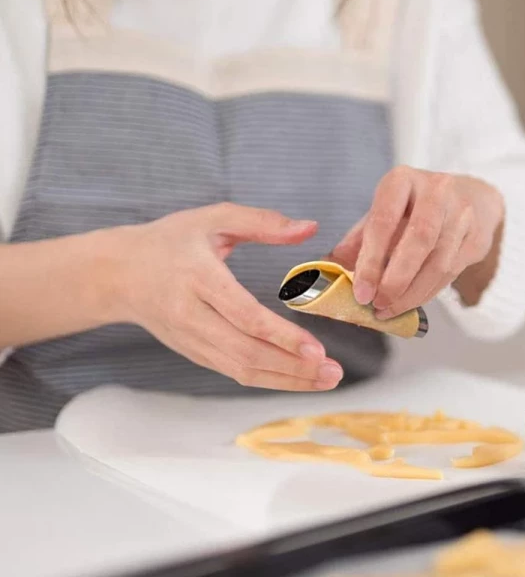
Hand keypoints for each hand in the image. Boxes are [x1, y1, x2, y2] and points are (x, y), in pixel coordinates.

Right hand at [110, 203, 342, 390]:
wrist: (118, 274)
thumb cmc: (168, 241)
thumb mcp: (211, 218)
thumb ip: (261, 222)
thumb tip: (310, 227)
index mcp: (197, 278)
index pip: (244, 315)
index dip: (282, 336)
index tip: (317, 349)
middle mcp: (191, 315)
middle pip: (246, 352)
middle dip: (292, 368)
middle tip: (333, 372)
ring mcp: (190, 340)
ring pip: (241, 369)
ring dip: (285, 379)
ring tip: (324, 380)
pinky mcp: (193, 352)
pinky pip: (232, 371)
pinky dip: (266, 379)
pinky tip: (294, 377)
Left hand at [330, 166, 504, 317]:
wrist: (471, 197)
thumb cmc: (414, 207)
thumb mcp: (383, 211)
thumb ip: (359, 237)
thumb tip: (333, 264)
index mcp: (402, 180)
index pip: (383, 221)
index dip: (370, 260)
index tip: (361, 292)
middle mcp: (437, 190)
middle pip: (418, 240)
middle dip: (395, 280)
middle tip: (377, 305)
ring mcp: (463, 212)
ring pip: (438, 262)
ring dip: (411, 293)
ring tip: (389, 309)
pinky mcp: (478, 236)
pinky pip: (452, 272)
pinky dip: (428, 293)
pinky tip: (411, 302)